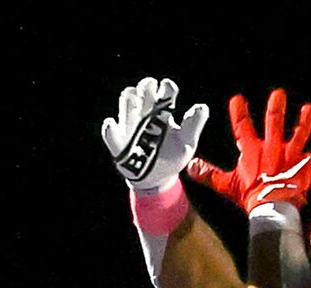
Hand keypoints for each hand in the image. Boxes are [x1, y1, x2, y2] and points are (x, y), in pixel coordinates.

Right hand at [102, 76, 208, 192]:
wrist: (156, 178)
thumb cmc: (171, 156)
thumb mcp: (186, 143)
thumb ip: (194, 125)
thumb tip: (202, 107)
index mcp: (164, 110)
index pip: (165, 89)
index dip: (166, 88)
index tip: (168, 96)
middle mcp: (147, 111)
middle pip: (144, 87)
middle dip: (147, 88)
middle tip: (152, 103)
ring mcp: (131, 123)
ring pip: (127, 98)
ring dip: (131, 103)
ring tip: (138, 119)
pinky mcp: (118, 140)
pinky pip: (109, 130)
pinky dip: (111, 128)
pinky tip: (117, 130)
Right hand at [188, 90, 310, 213]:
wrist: (270, 209)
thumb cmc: (249, 198)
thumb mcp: (226, 185)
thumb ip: (209, 174)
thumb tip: (189, 167)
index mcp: (252, 152)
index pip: (243, 127)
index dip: (239, 113)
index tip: (237, 99)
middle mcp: (272, 149)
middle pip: (274, 123)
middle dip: (276, 108)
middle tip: (278, 94)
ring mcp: (290, 157)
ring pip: (298, 134)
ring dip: (304, 120)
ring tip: (309, 109)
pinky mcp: (304, 168)